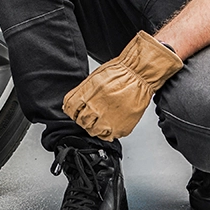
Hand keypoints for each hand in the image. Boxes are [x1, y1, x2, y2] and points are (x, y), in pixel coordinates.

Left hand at [62, 31, 182, 139]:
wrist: (139, 75)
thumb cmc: (121, 73)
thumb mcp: (94, 78)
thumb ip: (83, 92)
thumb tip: (76, 102)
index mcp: (86, 95)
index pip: (70, 109)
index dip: (72, 110)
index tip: (75, 111)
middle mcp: (96, 109)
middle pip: (81, 121)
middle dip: (83, 119)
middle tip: (89, 115)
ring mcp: (108, 120)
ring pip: (93, 131)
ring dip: (95, 127)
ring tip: (101, 120)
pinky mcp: (121, 128)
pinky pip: (109, 136)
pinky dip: (108, 132)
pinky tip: (111, 123)